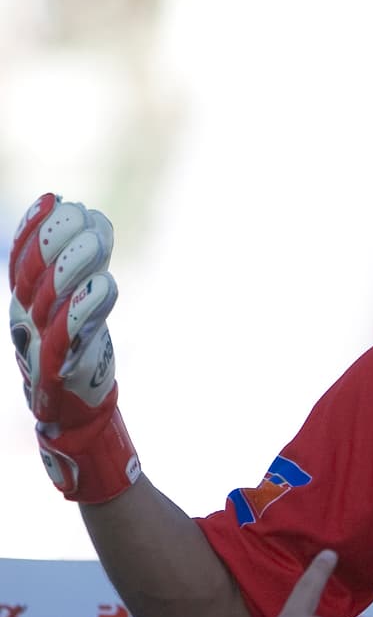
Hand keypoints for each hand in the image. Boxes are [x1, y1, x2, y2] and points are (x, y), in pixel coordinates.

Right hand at [8, 192, 138, 501]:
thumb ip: (83, 264)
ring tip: (98, 236)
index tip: (55, 199)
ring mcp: (43, 349)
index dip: (34, 230)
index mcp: (25, 307)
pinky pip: (69, 338)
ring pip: (51, 301)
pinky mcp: (64, 373)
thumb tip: (92, 216)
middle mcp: (28, 325)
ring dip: (75, 265)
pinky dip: (85, 310)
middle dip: (56, 240)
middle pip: (34, 276)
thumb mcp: (77, 305)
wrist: (77, 417)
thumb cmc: (79, 355)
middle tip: (82, 211)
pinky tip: (106, 284)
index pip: (22, 262)